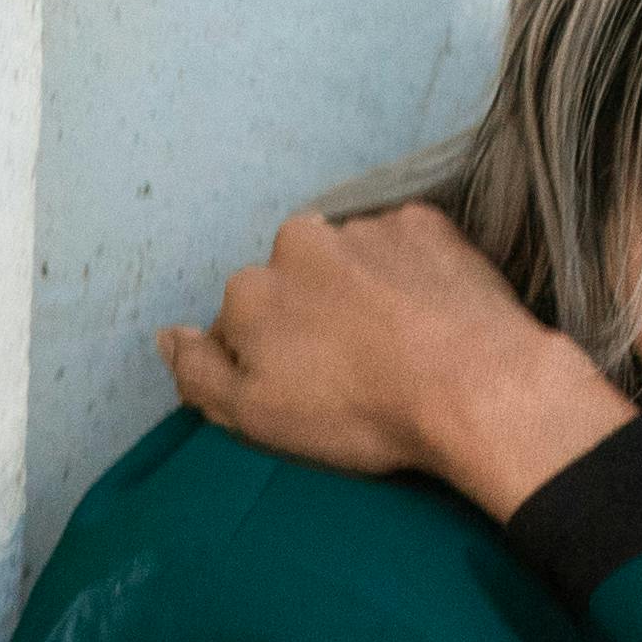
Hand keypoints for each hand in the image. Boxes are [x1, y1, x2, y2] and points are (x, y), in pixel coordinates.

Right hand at [158, 208, 632, 519]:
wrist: (475, 386)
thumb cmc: (360, 412)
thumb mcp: (257, 417)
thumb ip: (198, 372)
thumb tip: (167, 335)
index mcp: (251, 289)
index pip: (240, 322)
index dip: (268, 359)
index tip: (306, 390)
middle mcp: (299, 242)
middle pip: (294, 282)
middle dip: (312, 315)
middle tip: (354, 368)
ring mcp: (365, 228)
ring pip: (349, 262)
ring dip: (362, 292)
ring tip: (400, 345)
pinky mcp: (426, 224)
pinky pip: (403, 248)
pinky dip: (410, 275)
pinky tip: (430, 316)